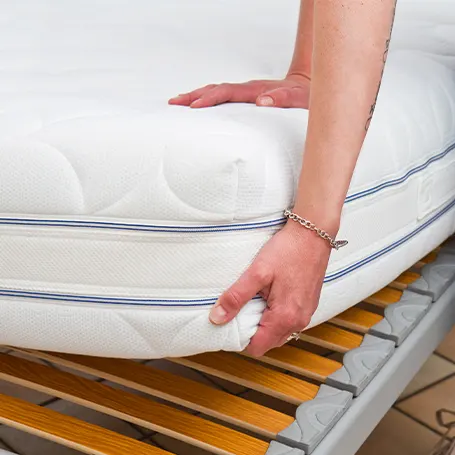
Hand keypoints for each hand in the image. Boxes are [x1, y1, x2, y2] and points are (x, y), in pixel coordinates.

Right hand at [168, 74, 310, 108]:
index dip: (210, 99)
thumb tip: (261, 102)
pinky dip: (208, 97)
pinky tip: (200, 103)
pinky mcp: (246, 96)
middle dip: (194, 95)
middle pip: (216, 89)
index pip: (227, 93)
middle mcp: (248, 88)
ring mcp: (246, 91)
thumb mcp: (300, 100)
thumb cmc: (305, 97)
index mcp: (256, 90)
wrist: (309, 87)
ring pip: (217, 90)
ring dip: (197, 95)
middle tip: (174, 103)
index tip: (194, 106)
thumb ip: (283, 98)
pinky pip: (223, 95)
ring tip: (178, 102)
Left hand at [209, 221, 330, 356]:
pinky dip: (277, 315)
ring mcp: (306, 314)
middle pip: (269, 342)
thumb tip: (217, 318)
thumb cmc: (288, 251)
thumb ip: (236, 297)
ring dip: (265, 323)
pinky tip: (270, 297)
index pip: (257, 347)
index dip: (241, 338)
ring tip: (256, 300)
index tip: (231, 322)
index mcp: (284, 318)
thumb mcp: (256, 273)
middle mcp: (299, 321)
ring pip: (279, 333)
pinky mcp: (309, 305)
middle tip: (242, 308)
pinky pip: (289, 321)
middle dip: (253, 331)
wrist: (313, 234)